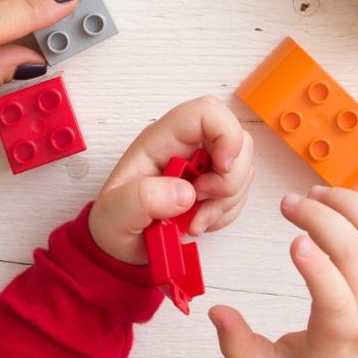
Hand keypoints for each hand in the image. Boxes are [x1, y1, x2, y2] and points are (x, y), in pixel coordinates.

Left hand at [88, 96, 254, 263]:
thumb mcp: (117, 213)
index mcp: (162, 140)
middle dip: (229, 177)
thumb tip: (185, 193)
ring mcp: (203, 165)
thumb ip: (144, 198)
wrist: (122, 245)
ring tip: (192, 220)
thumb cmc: (115, 221)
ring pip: (242, 168)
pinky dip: (224, 214)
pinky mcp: (214, 185)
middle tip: (200, 201)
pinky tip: (198, 222)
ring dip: (225, 201)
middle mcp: (187, 146)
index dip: (226, 134)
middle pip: (237, 138)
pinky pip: (239, 193)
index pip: (206, 112)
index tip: (222, 169)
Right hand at [210, 187, 357, 357]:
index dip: (315, 265)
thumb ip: (240, 349)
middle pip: (355, 249)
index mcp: (343, 332)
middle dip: (320, 216)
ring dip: (346, 201)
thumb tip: (216, 311)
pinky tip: (346, 200)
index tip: (294, 241)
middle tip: (289, 204)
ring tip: (316, 195)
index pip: (334, 294)